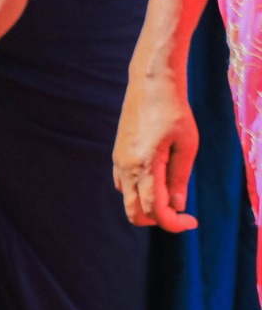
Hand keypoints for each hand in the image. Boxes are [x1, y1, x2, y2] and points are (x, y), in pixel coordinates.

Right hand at [114, 67, 198, 229]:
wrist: (150, 86)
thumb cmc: (174, 113)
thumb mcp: (187, 145)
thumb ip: (180, 178)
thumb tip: (177, 206)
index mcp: (145, 166)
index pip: (155, 210)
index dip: (174, 223)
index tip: (192, 219)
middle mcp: (126, 168)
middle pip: (134, 214)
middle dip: (159, 220)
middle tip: (181, 212)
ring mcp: (119, 162)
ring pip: (128, 201)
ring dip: (149, 207)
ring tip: (172, 193)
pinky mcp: (118, 156)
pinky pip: (124, 186)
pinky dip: (140, 193)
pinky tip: (158, 180)